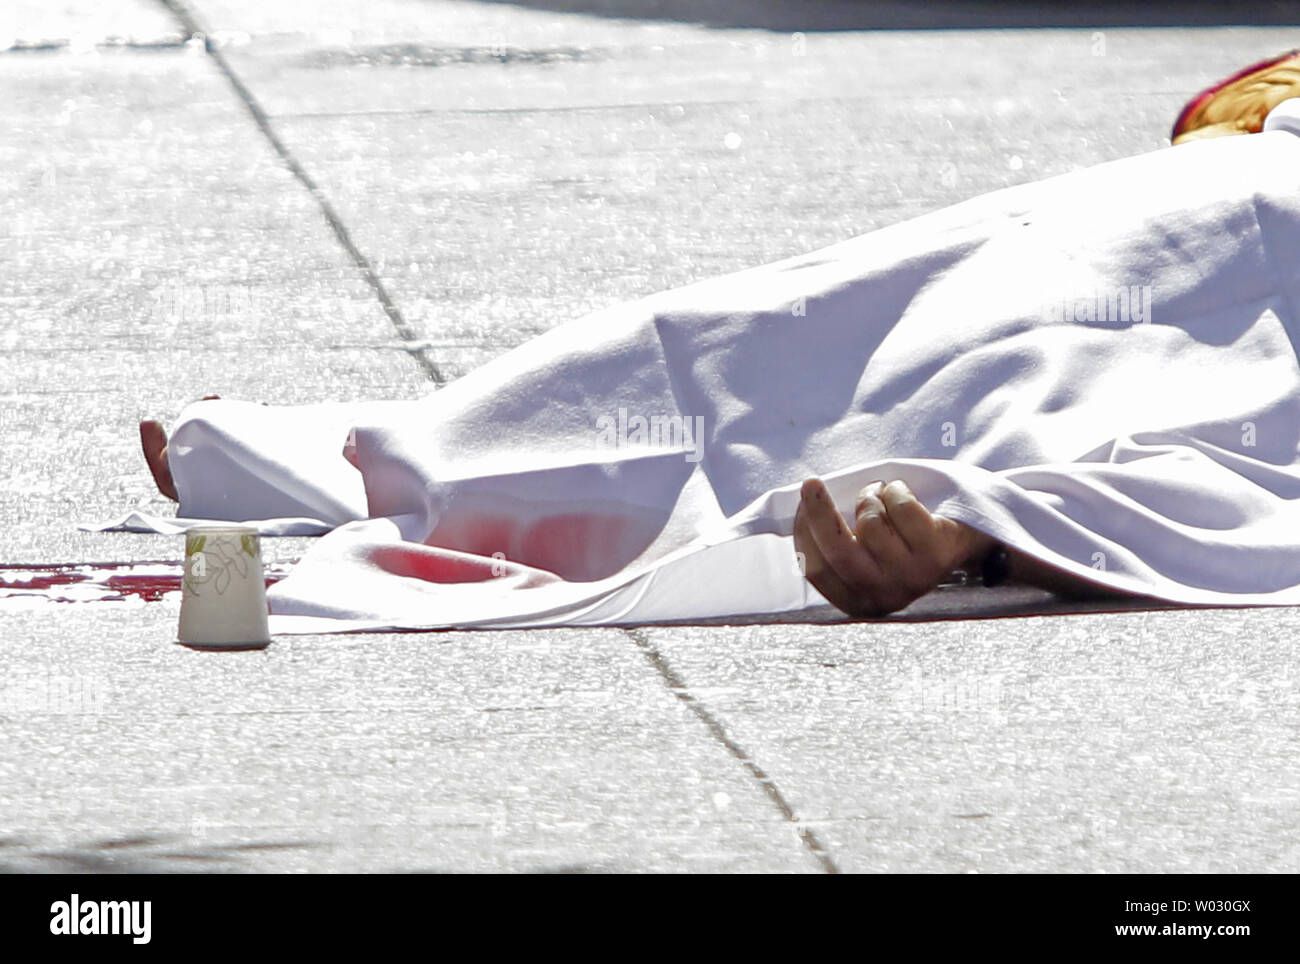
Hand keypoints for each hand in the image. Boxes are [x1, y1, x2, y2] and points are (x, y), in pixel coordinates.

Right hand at [793, 477, 992, 616]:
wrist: (964, 541)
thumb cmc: (902, 540)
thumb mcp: (865, 552)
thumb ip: (836, 543)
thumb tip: (800, 512)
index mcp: (858, 601)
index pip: (818, 569)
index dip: (804, 535)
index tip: (799, 506)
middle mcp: (883, 596)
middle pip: (839, 551)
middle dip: (820, 513)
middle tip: (810, 484)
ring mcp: (911, 578)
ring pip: (870, 522)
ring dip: (871, 496)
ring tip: (882, 496)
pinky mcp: (935, 554)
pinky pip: (899, 507)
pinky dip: (896, 490)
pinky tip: (902, 494)